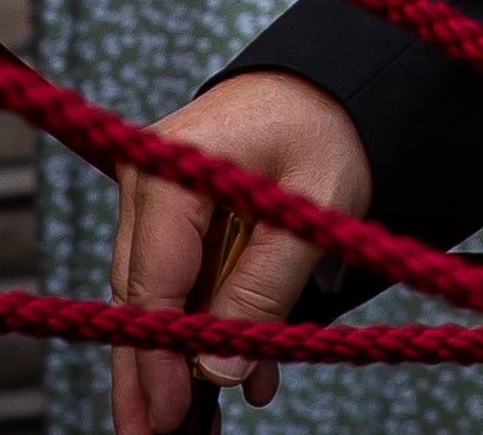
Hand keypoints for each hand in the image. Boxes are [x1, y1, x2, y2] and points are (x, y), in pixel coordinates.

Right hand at [111, 72, 369, 431]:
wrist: (341, 82)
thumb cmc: (331, 129)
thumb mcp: (311, 212)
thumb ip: (264, 291)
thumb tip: (217, 371)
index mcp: (173, 168)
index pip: (154, 283)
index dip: (158, 357)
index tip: (165, 417)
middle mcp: (149, 179)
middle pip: (141, 295)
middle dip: (149, 372)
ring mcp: (157, 192)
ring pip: (157, 292)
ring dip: (176, 356)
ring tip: (186, 424)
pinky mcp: (177, 207)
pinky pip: (183, 274)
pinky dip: (203, 321)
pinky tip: (229, 372)